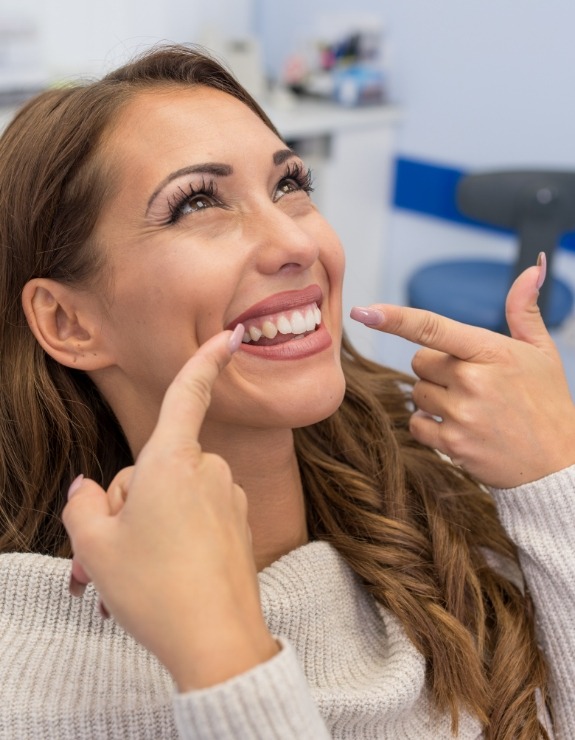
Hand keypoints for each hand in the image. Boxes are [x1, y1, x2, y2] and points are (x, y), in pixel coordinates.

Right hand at [63, 326, 278, 690]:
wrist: (217, 643)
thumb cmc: (153, 588)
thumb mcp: (93, 545)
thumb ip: (85, 503)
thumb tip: (91, 488)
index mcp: (173, 462)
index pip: (189, 394)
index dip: (207, 359)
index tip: (230, 335)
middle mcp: (208, 471)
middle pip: (155, 468)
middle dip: (129, 502)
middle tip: (111, 554)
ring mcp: (228, 499)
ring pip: (174, 497)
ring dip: (149, 526)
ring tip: (134, 574)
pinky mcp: (240, 526)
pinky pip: (198, 519)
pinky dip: (176, 540)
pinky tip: (163, 578)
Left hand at [351, 257, 574, 487]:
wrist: (558, 464)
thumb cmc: (547, 402)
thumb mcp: (542, 351)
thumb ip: (524, 309)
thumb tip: (533, 267)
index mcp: (491, 351)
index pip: (432, 328)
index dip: (394, 318)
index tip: (363, 311)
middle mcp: (472, 380)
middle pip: (419, 362)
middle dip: (436, 369)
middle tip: (470, 383)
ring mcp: (461, 414)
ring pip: (416, 392)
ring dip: (433, 397)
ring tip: (470, 407)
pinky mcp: (452, 445)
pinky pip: (416, 424)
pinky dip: (428, 425)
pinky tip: (458, 427)